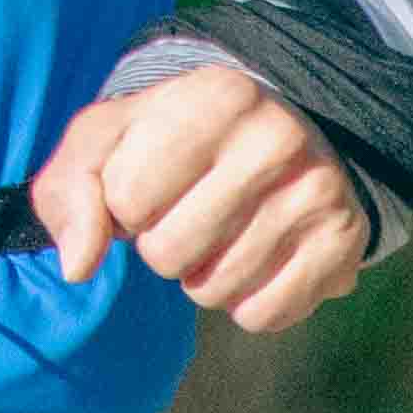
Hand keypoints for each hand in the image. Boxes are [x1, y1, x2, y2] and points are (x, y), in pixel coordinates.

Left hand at [27, 62, 379, 335]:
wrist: (282, 133)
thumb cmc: (174, 139)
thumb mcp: (110, 138)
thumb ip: (69, 190)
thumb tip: (77, 266)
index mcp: (214, 96)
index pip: (126, 199)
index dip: (125, 205)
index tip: (152, 182)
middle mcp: (275, 139)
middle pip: (167, 253)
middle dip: (162, 245)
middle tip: (188, 211)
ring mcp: (317, 193)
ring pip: (213, 291)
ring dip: (202, 277)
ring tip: (222, 233)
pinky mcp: (344, 244)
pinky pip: (262, 316)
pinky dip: (246, 301)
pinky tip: (257, 258)